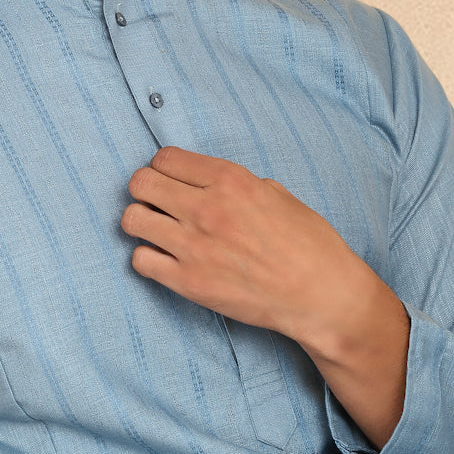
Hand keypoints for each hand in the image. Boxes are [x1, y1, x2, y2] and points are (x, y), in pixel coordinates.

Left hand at [121, 147, 409, 447]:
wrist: (321, 296)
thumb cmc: (309, 244)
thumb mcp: (278, 194)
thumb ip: (237, 183)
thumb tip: (207, 181)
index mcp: (230, 180)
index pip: (164, 158)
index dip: (165, 169)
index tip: (173, 181)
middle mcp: (206, 208)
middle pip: (139, 183)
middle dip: (146, 190)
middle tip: (159, 204)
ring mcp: (193, 246)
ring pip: (131, 220)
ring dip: (142, 223)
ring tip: (159, 232)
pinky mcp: (188, 282)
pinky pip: (139, 260)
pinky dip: (147, 258)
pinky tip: (165, 260)